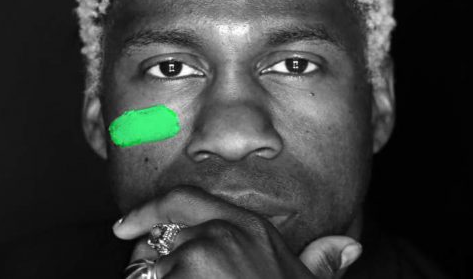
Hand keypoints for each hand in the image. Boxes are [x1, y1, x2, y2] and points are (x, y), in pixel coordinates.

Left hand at [113, 185, 361, 278]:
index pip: (184, 201)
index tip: (122, 225)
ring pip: (149, 272)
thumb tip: (350, 247)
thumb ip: (322, 262)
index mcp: (247, 225)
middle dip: (150, 267)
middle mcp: (221, 232)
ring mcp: (200, 257)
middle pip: (159, 241)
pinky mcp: (182, 278)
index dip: (148, 210)